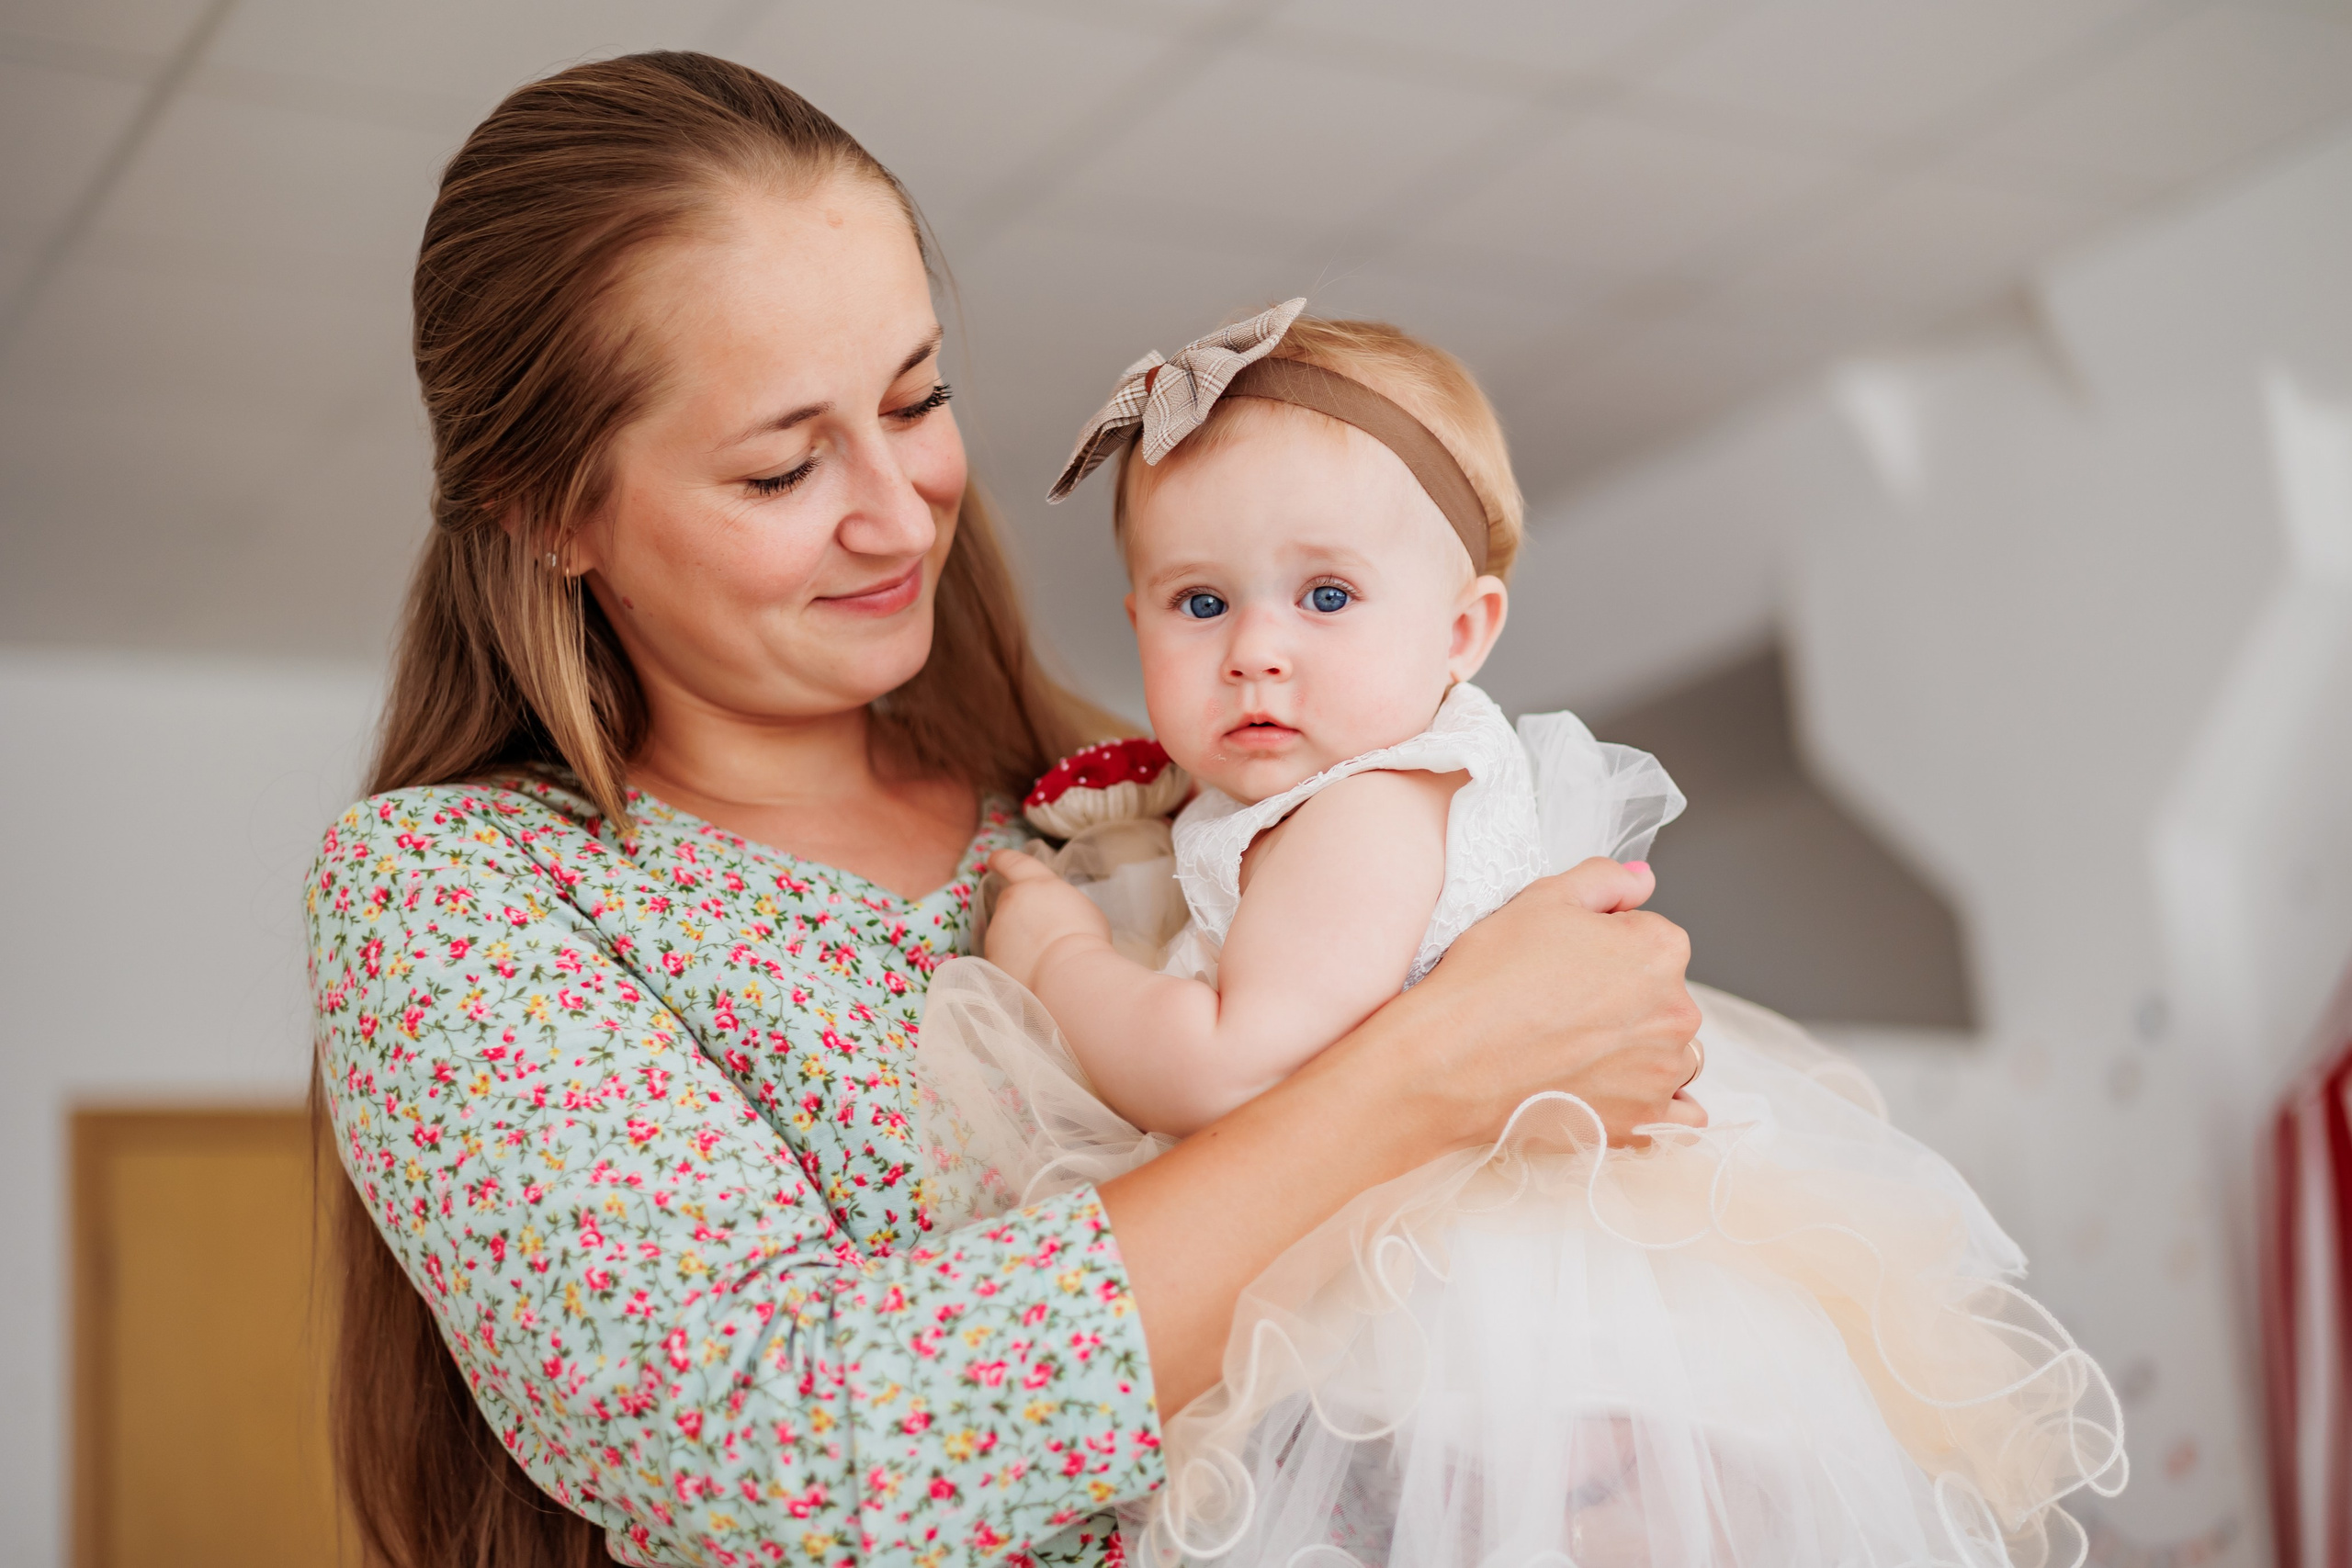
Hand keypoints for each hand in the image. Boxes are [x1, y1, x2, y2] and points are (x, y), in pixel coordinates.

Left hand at [983, 848, 1110, 988]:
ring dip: (1018, 939)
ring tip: (1045, 958)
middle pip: (1010, 901)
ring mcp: (997, 930)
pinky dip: (1013, 962)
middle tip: (1043, 931)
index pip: (1012, 862)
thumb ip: (1059, 903)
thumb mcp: (1081, 908)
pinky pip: (1002, 956)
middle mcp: (1011, 901)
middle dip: (1021, 912)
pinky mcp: (990, 957)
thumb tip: (1051, 914)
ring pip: (1004, 930)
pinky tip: (1034, 973)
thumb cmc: (1085, 939)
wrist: (1067, 976)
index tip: (994, 859)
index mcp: (1036, 883)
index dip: (1002, 860)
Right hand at [1390, 857, 1705, 1146]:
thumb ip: (1606, 880)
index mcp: (1660, 950)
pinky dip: (1660, 1104)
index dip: (1607, 945)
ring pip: (1672, 1053)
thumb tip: (1644, 881)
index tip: (1567, 961)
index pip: (1652, 937)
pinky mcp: (1642, 1120)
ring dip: (1642, 1050)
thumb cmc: (1489, 978)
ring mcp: (1661, 1072)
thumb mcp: (1541, 899)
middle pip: (1665, 997)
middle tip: (1563, 1007)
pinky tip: (1623, 1092)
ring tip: (1580, 1051)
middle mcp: (1676, 1013)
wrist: (1449, 1060)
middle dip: (1627, 998)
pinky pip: (1680, 1116)